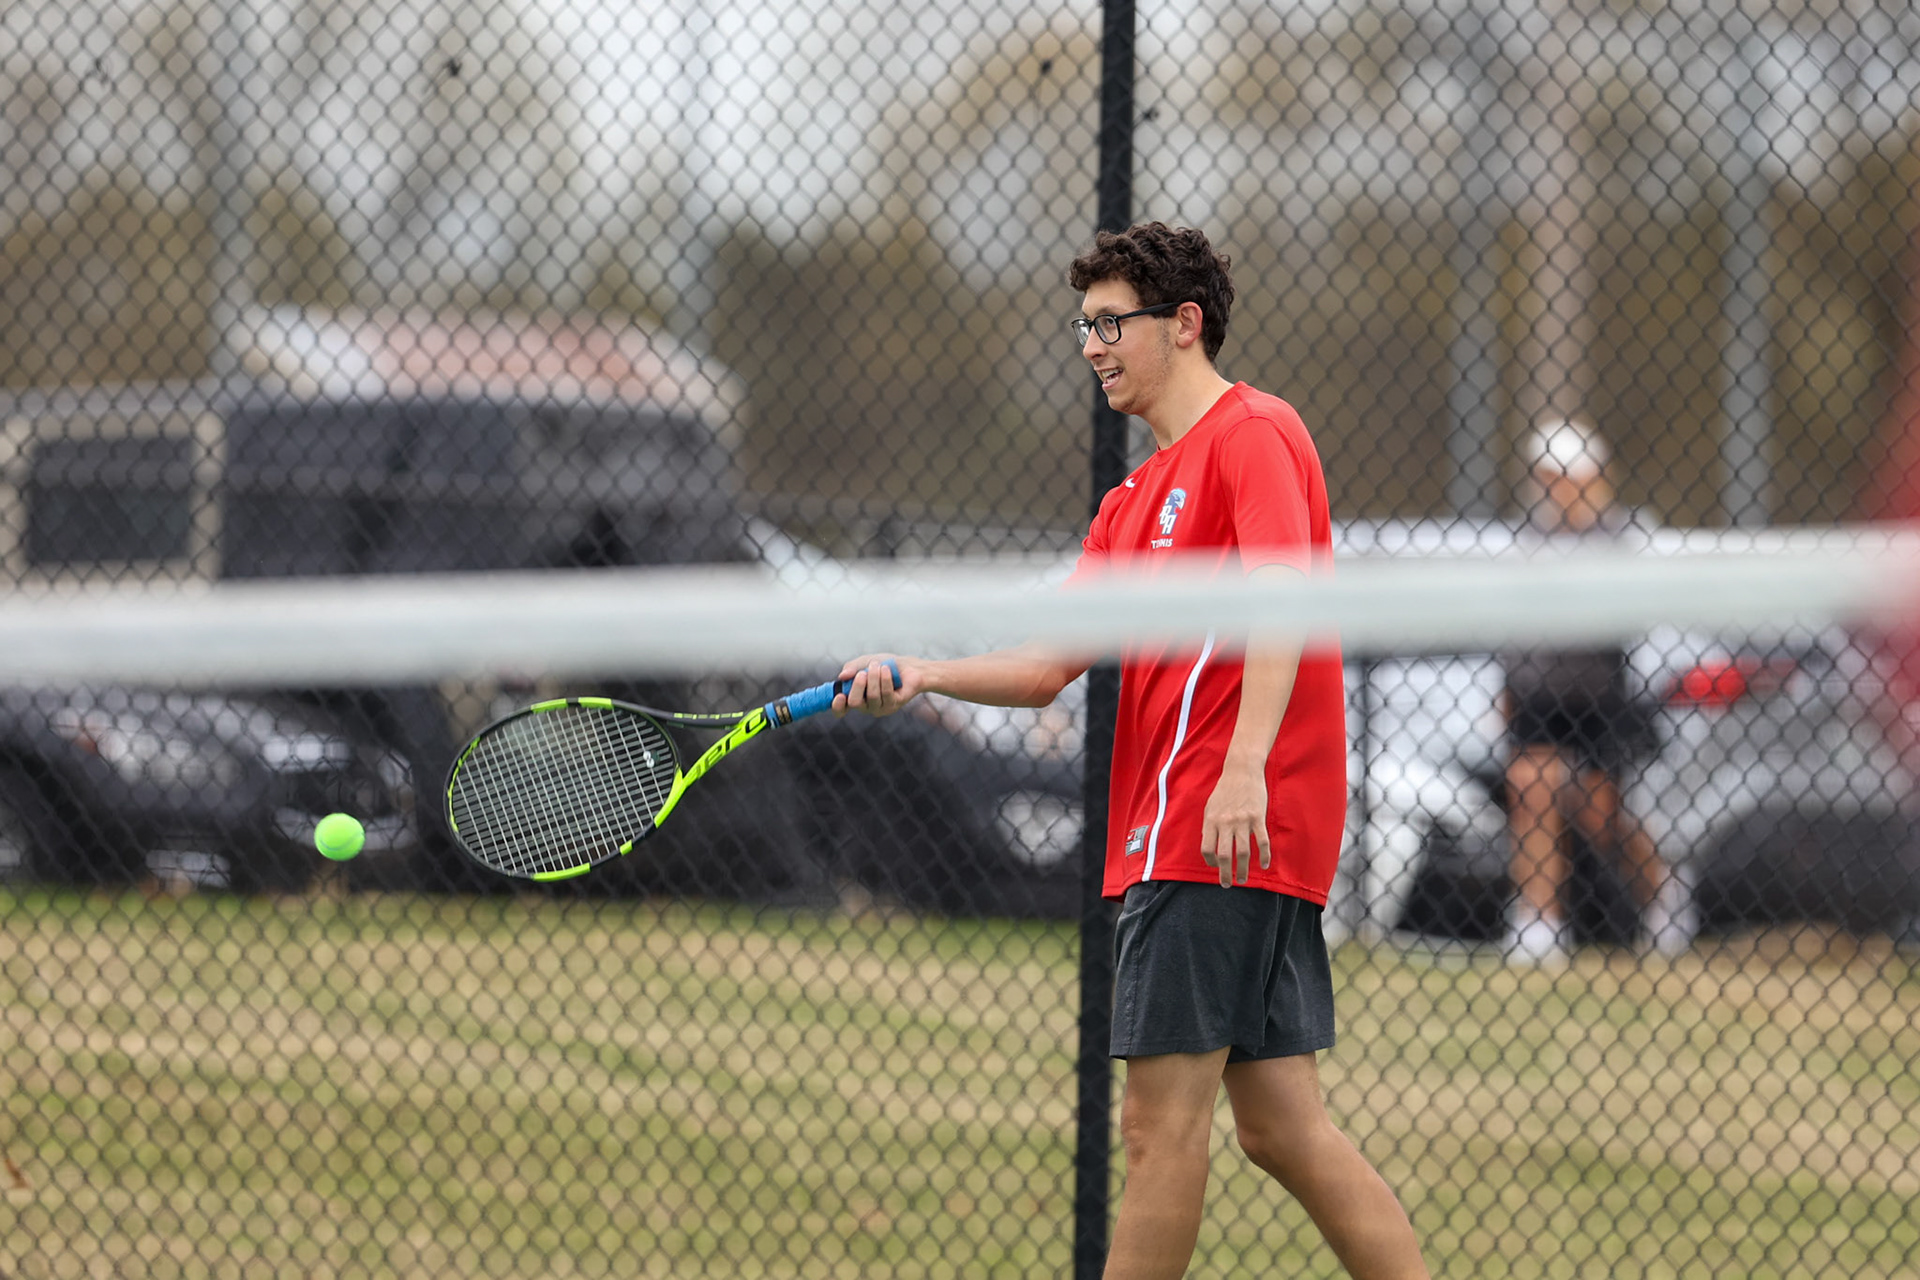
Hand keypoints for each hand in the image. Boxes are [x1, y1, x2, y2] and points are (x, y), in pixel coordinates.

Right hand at [833, 654, 912, 717]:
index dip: (837, 706)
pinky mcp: (893, 705)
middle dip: (858, 685)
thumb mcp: (864, 662)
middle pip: (854, 703)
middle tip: (864, 672)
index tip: (840, 696)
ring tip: (879, 666)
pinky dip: (885, 678)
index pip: (841, 710)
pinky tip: (887, 669)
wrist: (908, 666)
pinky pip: (886, 693)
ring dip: (874, 677)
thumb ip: (851, 668)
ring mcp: (880, 708)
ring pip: (872, 696)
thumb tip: (842, 676)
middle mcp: (866, 706)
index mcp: (855, 697)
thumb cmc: (884, 665)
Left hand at [1200, 761, 1269, 886]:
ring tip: (1243, 880)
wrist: (1242, 771)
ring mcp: (1242, 821)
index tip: (1215, 867)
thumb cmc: (1225, 790)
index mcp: (1211, 820)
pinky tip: (1264, 865)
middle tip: (1228, 884)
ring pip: (1242, 852)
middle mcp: (1225, 822)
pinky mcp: (1257, 818)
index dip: (1210, 862)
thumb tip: (1207, 844)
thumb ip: (1208, 825)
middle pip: (1224, 855)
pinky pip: (1262, 841)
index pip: (1207, 848)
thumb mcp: (1210, 806)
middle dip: (1225, 874)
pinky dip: (1264, 856)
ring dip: (1242, 870)